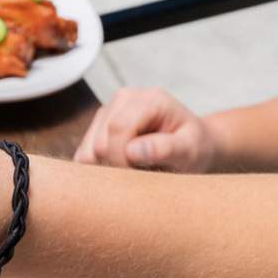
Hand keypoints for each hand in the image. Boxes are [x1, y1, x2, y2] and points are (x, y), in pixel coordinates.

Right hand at [73, 86, 216, 171]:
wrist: (190, 146)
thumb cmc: (194, 148)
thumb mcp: (191, 151)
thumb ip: (166, 149)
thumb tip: (131, 152)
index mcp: (150, 99)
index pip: (118, 127)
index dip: (121, 158)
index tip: (138, 178)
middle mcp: (124, 99)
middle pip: (99, 142)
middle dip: (115, 167)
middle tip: (140, 177)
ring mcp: (107, 112)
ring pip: (87, 152)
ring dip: (105, 170)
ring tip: (133, 172)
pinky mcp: (96, 128)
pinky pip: (82, 157)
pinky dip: (98, 171)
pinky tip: (121, 169)